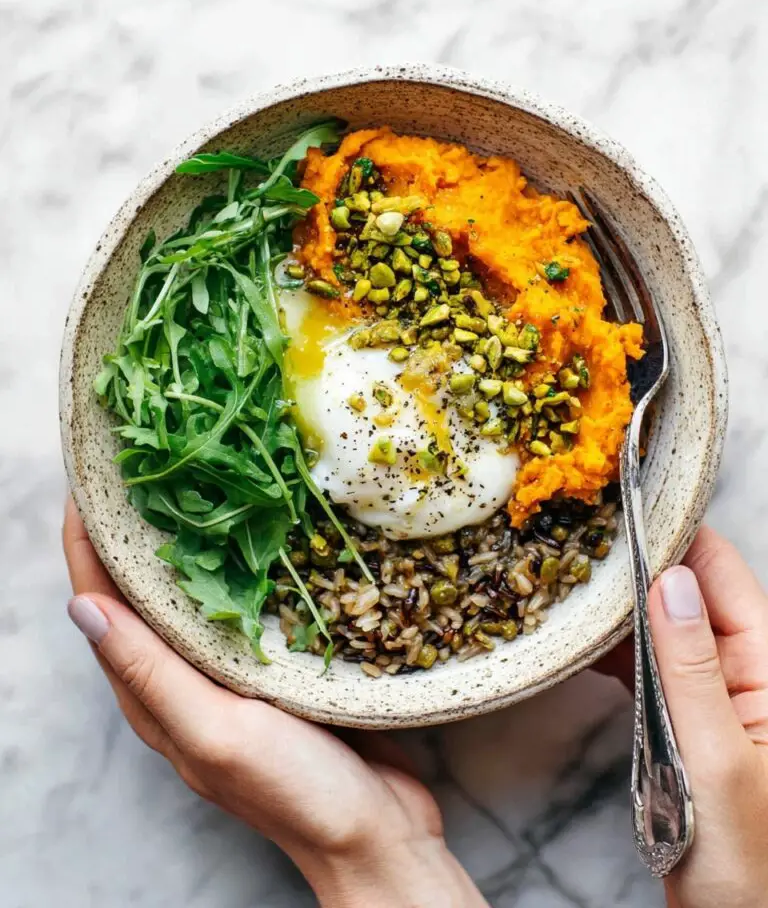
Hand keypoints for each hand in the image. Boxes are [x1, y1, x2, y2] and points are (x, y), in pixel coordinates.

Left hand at [63, 498, 486, 907]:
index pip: (101, 603)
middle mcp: (184, 679)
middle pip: (141, 591)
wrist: (377, 832)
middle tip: (145, 460)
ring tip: (195, 478)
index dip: (87, 540)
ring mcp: (232, 670)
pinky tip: (257, 530)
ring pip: (195, 591)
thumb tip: (83, 607)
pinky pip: (245, 603)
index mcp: (155, 696)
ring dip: (186, 538)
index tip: (90, 476)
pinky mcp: (278, 664)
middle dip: (133, 528)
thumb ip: (151, 674)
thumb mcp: (217, 733)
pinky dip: (239, 562)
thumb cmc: (296, 792)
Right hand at [604, 527, 767, 907]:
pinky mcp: (686, 718)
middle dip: (637, 563)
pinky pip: (651, 665)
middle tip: (576, 538)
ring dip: (620, 605)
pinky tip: (580, 641)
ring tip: (566, 579)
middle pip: (688, 591)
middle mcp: (744, 671)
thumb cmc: (747, 863)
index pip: (722, 573)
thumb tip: (671, 581)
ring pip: (663, 625)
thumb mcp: (718, 761)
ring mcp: (713, 694)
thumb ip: (693, 668)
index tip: (622, 505)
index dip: (676, 533)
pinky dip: (616, 649)